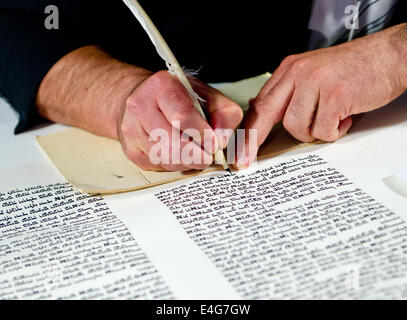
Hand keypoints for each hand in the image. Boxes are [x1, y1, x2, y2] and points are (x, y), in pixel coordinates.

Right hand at [118, 70, 242, 170]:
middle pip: (173, 144)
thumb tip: (221, 140)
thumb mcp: (208, 95)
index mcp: (162, 86)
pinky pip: (157, 166)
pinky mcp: (130, 149)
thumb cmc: (178, 97)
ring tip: (196, 155)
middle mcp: (141, 106)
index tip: (214, 143)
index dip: (203, 135)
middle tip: (208, 156)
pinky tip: (180, 155)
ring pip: (165, 159)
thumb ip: (224, 114)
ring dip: (187, 163)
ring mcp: (131, 129)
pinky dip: (175, 165)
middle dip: (197, 155)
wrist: (143, 97)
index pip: (183, 117)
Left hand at [237, 23, 406, 168]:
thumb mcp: (313, 74)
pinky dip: (333, 131)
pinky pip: (322, 130)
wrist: (389, 56)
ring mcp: (315, 83)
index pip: (260, 104)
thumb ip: (288, 93)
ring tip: (330, 120)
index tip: (240, 149)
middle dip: (252, 141)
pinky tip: (343, 118)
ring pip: (296, 126)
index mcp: (290, 69)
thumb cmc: (354, 69)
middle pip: (265, 113)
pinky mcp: (333, 95)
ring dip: (313, 132)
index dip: (248, 129)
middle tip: (245, 160)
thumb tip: (262, 111)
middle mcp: (298, 73)